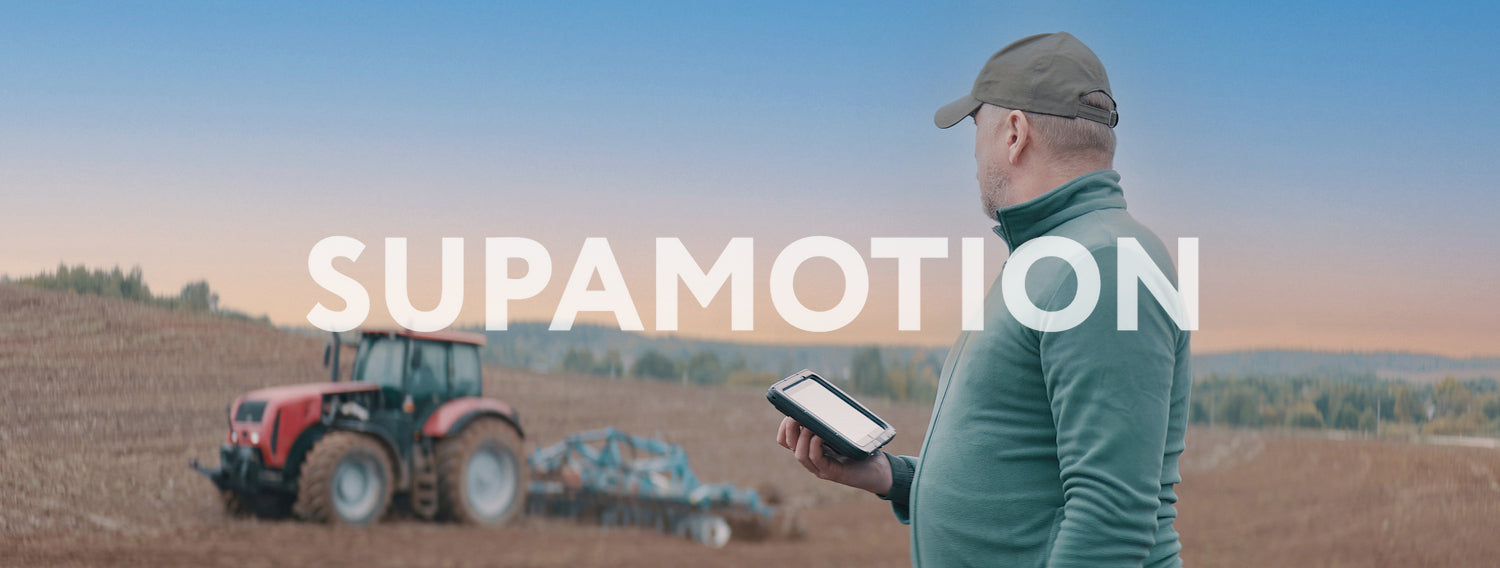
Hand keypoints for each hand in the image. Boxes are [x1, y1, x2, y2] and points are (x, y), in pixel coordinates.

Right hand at [775, 416, 892, 494]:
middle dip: (790, 427)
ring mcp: (821, 468)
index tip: (791, 413)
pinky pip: (816, 458)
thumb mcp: (842, 433)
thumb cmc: (862, 450)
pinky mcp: (832, 473)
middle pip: (789, 445)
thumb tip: (824, 399)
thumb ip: (831, 422)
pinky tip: (821, 435)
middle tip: (797, 415)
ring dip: (802, 436)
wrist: (879, 470)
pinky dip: (815, 445)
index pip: (785, 441)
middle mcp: (812, 460)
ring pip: (799, 454)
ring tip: (811, 424)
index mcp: (810, 448)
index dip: (784, 427)